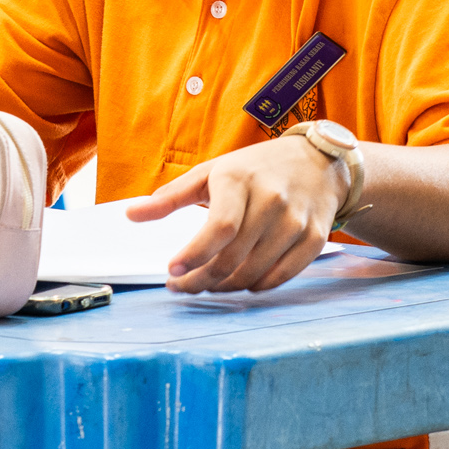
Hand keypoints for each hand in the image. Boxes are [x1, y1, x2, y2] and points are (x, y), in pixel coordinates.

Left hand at [124, 136, 348, 292]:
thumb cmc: (253, 169)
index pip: (219, 228)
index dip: (194, 255)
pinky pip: (282, 276)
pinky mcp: (315, 239)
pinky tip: (238, 283)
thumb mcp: (209, 173)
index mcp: (239, 179)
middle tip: (180, 285)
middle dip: (200, 279)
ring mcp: (296, 221)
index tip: (171, 270)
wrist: (317, 162)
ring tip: (204, 284)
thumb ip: (170, 197)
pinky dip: (256, 286)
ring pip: (255, 271)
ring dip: (224, 287)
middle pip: (233, 256)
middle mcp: (271, 200)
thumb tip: (131, 214)